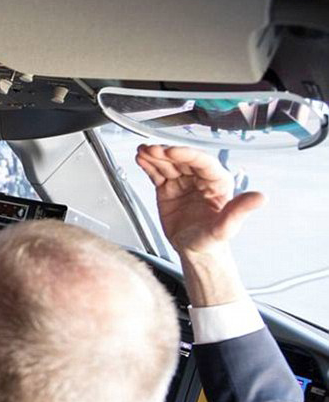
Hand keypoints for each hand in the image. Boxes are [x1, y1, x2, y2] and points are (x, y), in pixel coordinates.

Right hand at [135, 145, 264, 257]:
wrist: (194, 251)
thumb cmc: (212, 240)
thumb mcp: (226, 228)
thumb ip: (240, 211)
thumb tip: (260, 198)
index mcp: (218, 183)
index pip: (202, 162)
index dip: (186, 154)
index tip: (170, 151)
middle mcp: (200, 179)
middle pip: (183, 160)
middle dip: (166, 153)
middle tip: (152, 150)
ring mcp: (183, 183)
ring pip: (168, 164)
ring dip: (154, 156)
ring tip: (142, 151)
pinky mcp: (168, 189)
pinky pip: (158, 174)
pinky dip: (148, 166)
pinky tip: (141, 159)